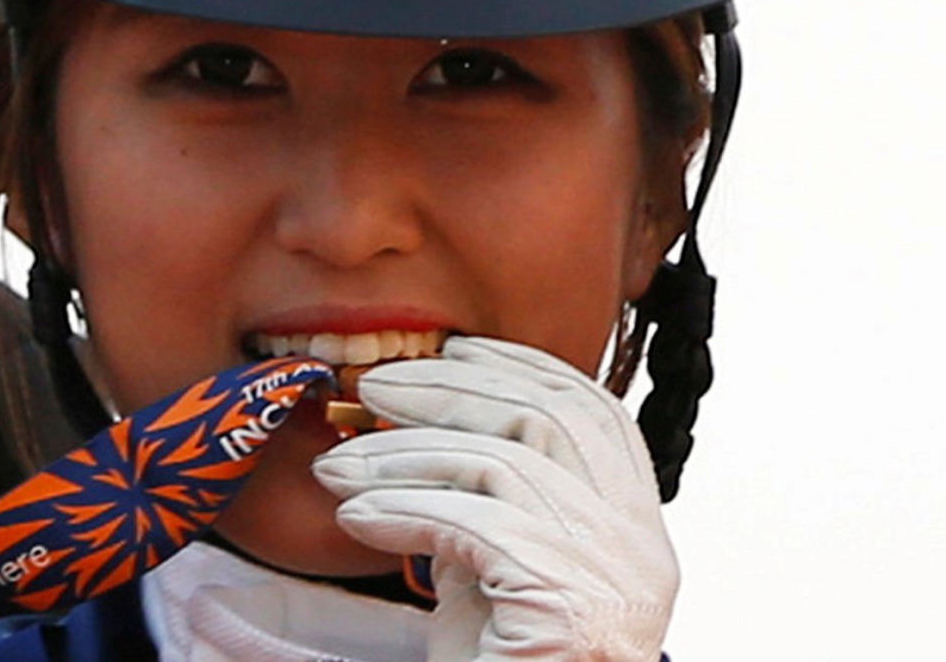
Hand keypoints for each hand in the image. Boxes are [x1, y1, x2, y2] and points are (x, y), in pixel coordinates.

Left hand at [312, 336, 677, 660]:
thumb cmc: (493, 659)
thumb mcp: (489, 558)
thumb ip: (479, 492)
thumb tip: (413, 420)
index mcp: (633, 522)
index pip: (590, 408)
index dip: (518, 364)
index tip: (449, 349)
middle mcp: (642, 544)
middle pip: (547, 417)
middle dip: (449, 389)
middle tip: (371, 386)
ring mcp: (615, 575)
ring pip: (504, 462)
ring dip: (404, 454)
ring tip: (337, 469)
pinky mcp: (570, 606)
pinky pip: (475, 524)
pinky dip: (404, 510)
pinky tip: (357, 517)